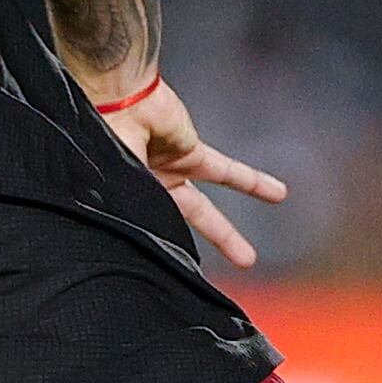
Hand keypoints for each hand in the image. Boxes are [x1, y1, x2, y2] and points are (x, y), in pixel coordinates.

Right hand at [92, 73, 287, 269]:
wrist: (115, 95)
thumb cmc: (102, 140)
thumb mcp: (115, 188)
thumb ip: (134, 217)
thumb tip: (148, 251)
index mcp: (116, 200)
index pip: (140, 235)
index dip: (151, 255)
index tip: (160, 283)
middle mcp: (140, 190)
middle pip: (171, 232)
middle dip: (183, 260)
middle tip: (194, 286)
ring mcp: (166, 171)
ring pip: (202, 210)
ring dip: (226, 235)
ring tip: (248, 259)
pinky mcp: (192, 153)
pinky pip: (227, 172)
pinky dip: (252, 184)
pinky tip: (278, 194)